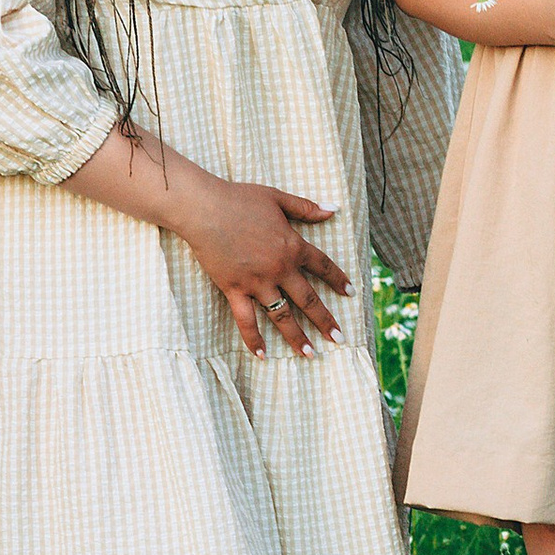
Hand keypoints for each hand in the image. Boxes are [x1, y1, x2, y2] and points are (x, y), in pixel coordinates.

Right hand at [182, 179, 353, 357]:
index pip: (323, 266)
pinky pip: (246, 320)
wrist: (204, 209)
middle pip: (308, 299)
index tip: (350, 294)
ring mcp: (257, 282)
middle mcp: (279, 268)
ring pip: (282, 316)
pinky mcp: (234, 289)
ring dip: (297, 337)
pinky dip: (254, 339)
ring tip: (310, 354)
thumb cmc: (240, 199)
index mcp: (292, 246)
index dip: (338, 280)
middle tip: (339, 338)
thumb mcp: (278, 198)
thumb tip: (334, 209)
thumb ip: (307, 208)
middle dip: (325, 321)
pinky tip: (263, 356)